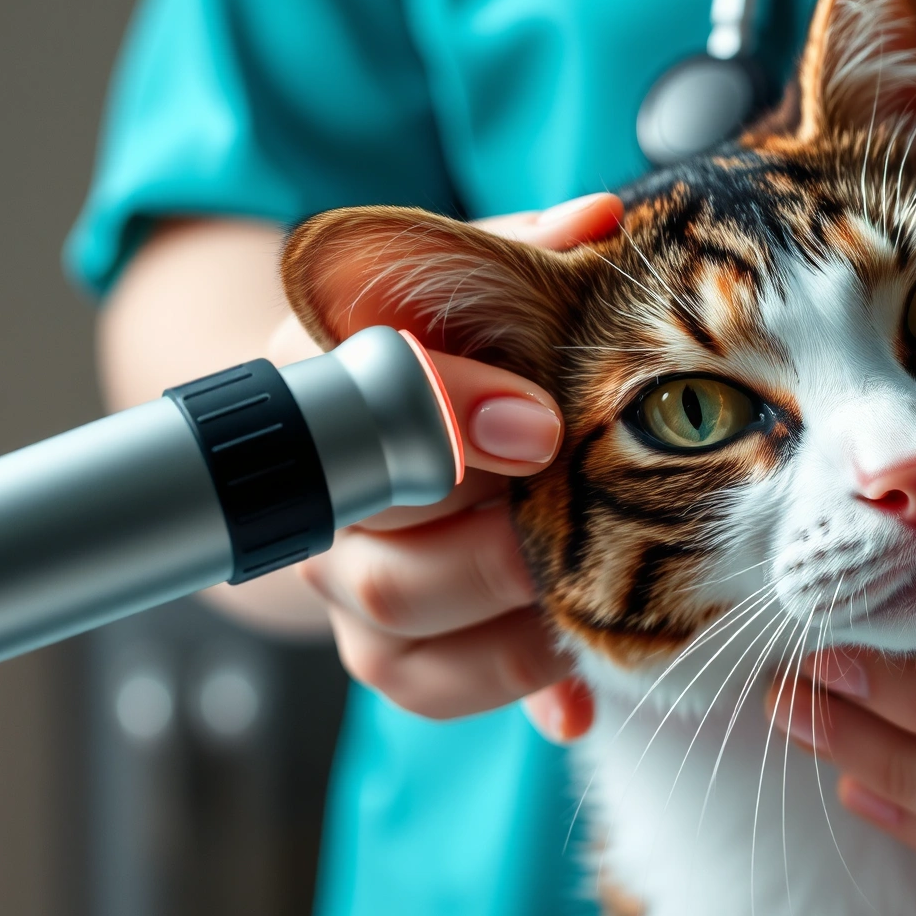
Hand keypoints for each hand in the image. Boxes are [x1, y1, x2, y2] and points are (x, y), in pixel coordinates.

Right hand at [294, 194, 618, 733]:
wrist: (386, 434)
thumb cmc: (441, 347)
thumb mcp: (463, 289)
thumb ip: (519, 254)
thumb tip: (598, 225)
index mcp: (323, 376)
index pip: (367, 401)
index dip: (454, 416)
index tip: (544, 427)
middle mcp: (317, 492)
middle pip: (380, 546)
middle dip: (495, 544)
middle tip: (581, 529)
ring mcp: (342, 581)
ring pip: (399, 624)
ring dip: (510, 617)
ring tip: (593, 591)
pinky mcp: (382, 649)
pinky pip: (431, 687)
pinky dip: (515, 686)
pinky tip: (578, 690)